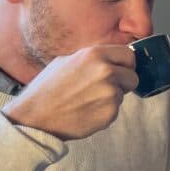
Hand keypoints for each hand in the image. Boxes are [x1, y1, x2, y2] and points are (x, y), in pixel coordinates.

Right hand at [1, 45, 139, 139]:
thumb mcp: (67, 60)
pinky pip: (115, 110)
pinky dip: (105, 112)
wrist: (36, 116)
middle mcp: (106, 72)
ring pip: (123, 95)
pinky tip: (86, 111)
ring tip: (88, 100)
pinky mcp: (110, 113)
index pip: (129, 55)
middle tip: (105, 88)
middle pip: (133, 77)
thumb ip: (92, 59)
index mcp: (95, 54)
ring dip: (112, 98)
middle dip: (124, 82)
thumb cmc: (47, 88)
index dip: (125, 64)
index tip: (120, 70)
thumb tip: (110, 59)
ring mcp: (110, 93)